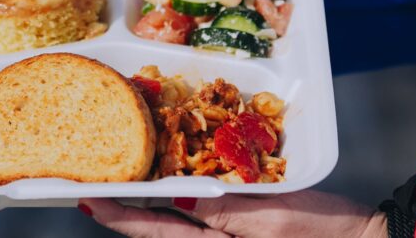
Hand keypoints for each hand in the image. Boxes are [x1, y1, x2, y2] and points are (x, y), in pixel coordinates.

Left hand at [78, 190, 386, 237]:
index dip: (119, 218)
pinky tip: (175, 186)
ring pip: (178, 227)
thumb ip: (222, 212)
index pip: (156, 234)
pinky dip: (183, 204)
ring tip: (127, 183)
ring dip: (152, 208)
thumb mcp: (273, 220)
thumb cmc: (327, 234)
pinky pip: (203, 223)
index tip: (88, 200)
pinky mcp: (246, 234)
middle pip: (161, 233)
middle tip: (98, 187)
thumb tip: (173, 200)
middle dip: (129, 213)